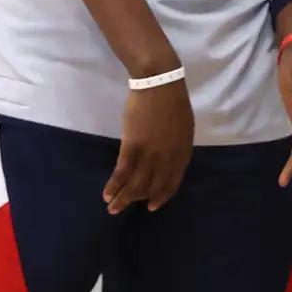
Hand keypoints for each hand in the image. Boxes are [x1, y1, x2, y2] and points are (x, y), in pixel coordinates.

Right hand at [103, 79, 193, 213]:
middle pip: (151, 187)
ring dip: (123, 199)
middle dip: (137, 201)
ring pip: (135, 184)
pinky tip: (107, 194)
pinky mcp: (133, 146)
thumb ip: (177, 148)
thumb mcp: (184, 128)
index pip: (172, 183)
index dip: (161, 196)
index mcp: (182, 153)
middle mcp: (168, 158)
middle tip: (125, 209)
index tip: (151, 206)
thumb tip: (168, 163)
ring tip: (112, 208)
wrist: (159, 83)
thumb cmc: (172, 102)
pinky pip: (122, 172)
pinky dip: (114, 185)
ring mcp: (150, 153)